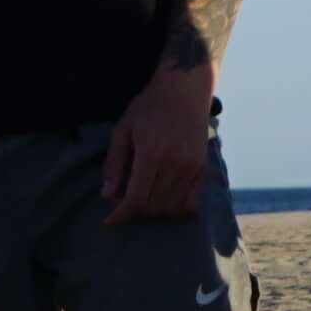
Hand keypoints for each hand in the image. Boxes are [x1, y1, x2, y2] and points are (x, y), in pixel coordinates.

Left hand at [98, 60, 216, 224]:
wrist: (185, 90)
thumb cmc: (150, 106)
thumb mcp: (123, 128)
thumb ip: (114, 163)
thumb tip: (107, 196)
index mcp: (151, 154)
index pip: (136, 199)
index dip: (121, 215)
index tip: (109, 220)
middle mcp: (174, 165)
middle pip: (153, 208)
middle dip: (135, 210)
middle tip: (125, 198)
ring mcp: (192, 168)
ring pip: (171, 209)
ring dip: (154, 210)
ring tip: (144, 195)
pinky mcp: (203, 170)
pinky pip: (191, 204)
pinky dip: (176, 209)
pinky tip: (165, 198)